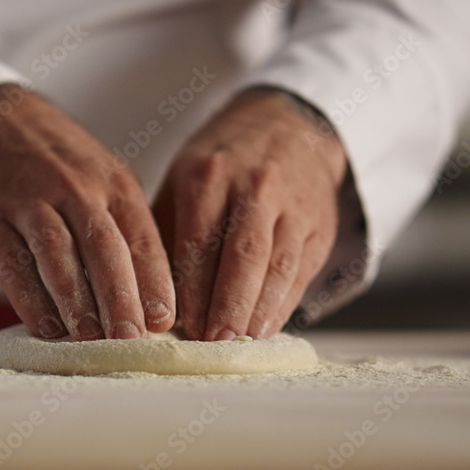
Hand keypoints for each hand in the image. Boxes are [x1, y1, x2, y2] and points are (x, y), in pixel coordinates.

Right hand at [0, 84, 175, 339]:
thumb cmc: (58, 167)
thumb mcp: (103, 183)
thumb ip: (127, 235)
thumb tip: (153, 305)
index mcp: (113, 183)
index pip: (142, 238)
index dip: (155, 282)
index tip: (165, 321)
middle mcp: (74, 188)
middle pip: (103, 249)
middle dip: (120, 298)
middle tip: (132, 340)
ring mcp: (28, 202)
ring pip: (58, 257)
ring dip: (77, 303)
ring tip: (92, 340)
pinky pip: (13, 264)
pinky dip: (30, 300)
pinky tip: (46, 327)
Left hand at [153, 87, 346, 339]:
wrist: (288, 126)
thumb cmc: (221, 163)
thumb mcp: (182, 178)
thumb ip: (167, 230)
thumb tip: (150, 294)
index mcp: (210, 175)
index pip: (200, 239)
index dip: (194, 287)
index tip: (183, 325)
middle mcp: (255, 188)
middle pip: (244, 255)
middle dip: (228, 305)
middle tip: (213, 343)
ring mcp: (293, 206)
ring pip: (278, 266)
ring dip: (257, 311)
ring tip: (238, 344)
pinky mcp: (319, 225)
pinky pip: (301, 272)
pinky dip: (282, 304)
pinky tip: (264, 328)